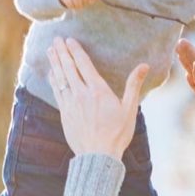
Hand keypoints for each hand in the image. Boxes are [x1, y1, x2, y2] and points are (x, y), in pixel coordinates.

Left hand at [47, 37, 148, 158]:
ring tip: (50, 50)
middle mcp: (81, 94)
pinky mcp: (65, 114)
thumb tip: (144, 65)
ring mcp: (71, 104)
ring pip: (60, 78)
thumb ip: (133, 85)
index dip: (76, 51)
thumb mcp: (129, 109)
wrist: (98, 156)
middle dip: (62, 52)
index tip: (69, 40)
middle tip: (55, 39)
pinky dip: (53, 80)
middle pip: (69, 68)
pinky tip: (51, 73)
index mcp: (98, 91)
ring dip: (55, 62)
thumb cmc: (117, 134)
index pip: (84, 65)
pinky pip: (57, 92)